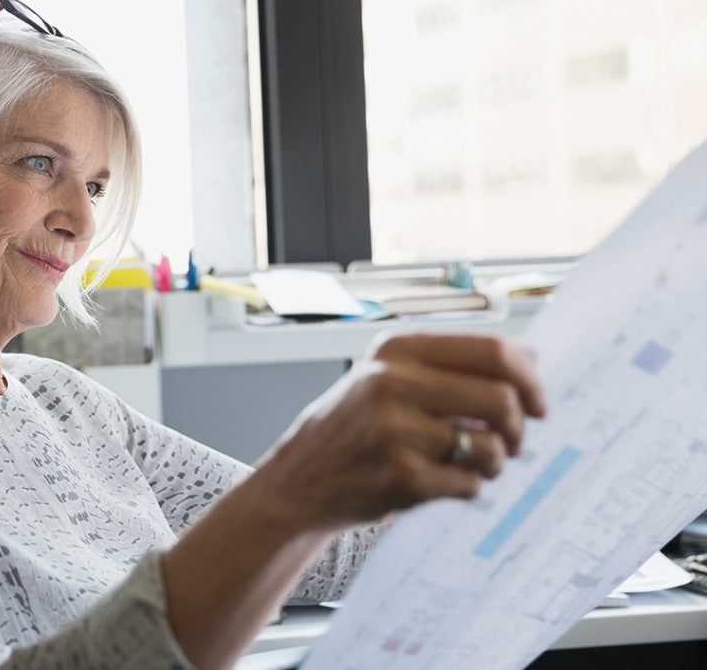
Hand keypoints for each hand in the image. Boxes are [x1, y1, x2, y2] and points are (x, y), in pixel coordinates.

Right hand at [255, 331, 546, 531]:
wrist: (298, 481)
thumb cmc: (350, 430)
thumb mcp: (385, 379)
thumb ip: (448, 366)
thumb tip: (530, 360)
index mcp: (397, 349)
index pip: (492, 351)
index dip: (529, 379)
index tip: (538, 402)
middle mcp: (392, 382)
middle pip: (501, 398)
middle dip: (520, 426)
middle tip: (513, 443)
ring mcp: (395, 429)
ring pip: (491, 445)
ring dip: (495, 462)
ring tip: (477, 465)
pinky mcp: (401, 475)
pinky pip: (469, 483)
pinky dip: (469, 487)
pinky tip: (444, 482)